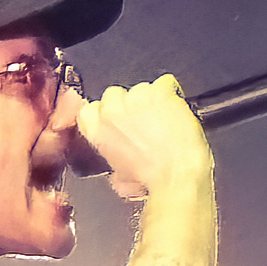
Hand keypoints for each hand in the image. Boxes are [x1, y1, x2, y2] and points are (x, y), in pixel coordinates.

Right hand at [76, 75, 211, 200]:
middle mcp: (112, 109)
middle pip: (115, 94)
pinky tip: (177, 111)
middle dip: (129, 107)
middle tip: (145, 124)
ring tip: (165, 122)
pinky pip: (166, 83)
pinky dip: (173, 94)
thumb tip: (121, 157)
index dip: (107, 114)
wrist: (177, 178)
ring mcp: (136, 98)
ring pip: (141, 88)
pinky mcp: (161, 92)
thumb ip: (114, 154)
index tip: (119, 121)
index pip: (89, 108)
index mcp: (95, 129)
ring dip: (151, 101)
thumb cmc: (152, 182)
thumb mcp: (120, 174)